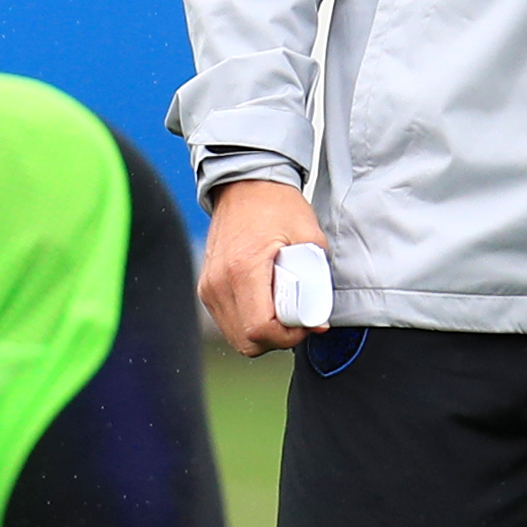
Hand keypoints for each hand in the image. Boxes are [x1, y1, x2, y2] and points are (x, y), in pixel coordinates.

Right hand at [197, 177, 323, 357]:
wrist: (245, 185)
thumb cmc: (277, 205)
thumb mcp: (309, 236)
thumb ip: (318, 278)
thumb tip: (319, 316)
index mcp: (243, 269)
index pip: (260, 329)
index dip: (289, 337)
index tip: (308, 323)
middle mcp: (219, 282)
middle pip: (247, 341)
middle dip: (278, 339)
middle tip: (298, 320)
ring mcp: (209, 286)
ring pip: (236, 336)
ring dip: (263, 334)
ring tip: (284, 311)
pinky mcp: (207, 287)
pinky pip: (228, 321)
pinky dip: (249, 323)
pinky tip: (267, 305)